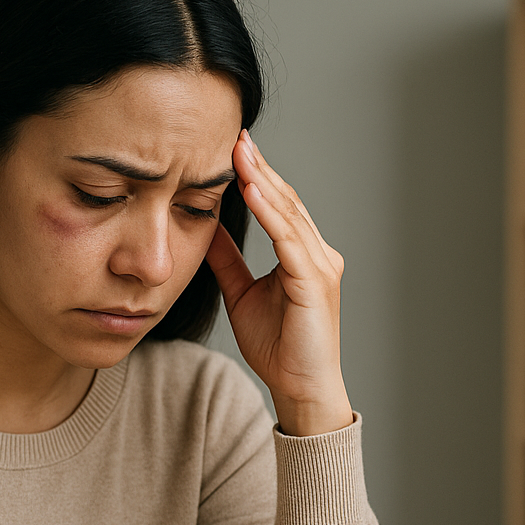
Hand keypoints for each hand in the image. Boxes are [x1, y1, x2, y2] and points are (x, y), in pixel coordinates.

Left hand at [205, 131, 352, 436]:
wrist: (300, 388)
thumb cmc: (279, 348)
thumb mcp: (242, 293)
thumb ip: (227, 260)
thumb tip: (204, 227)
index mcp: (304, 255)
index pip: (280, 205)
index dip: (257, 175)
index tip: (233, 147)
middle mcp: (319, 254)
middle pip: (287, 201)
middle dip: (260, 168)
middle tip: (235, 135)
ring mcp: (321, 266)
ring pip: (289, 214)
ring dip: (263, 182)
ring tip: (240, 153)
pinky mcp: (315, 282)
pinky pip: (290, 241)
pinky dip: (271, 215)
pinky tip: (251, 192)